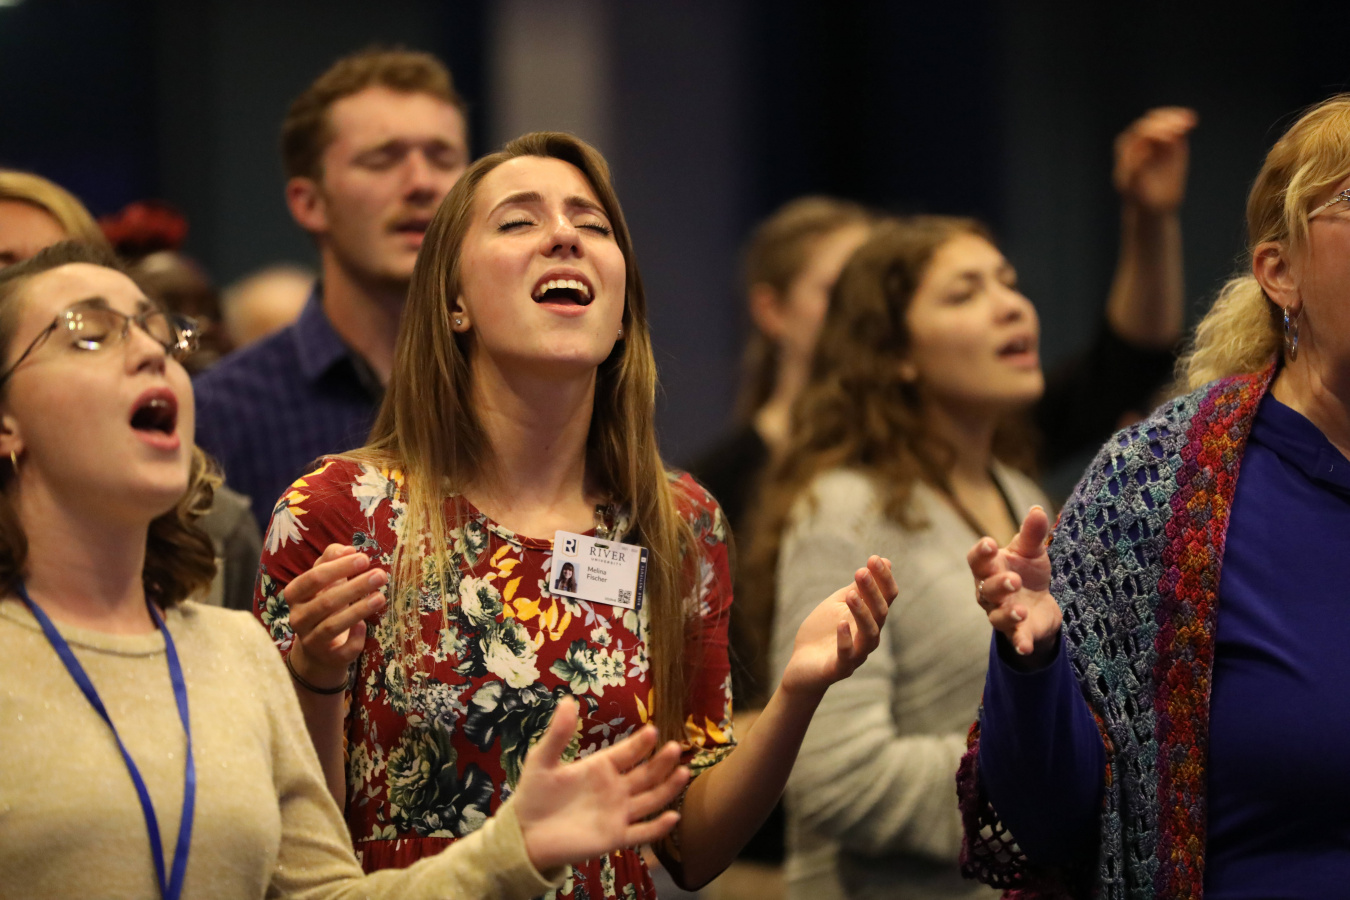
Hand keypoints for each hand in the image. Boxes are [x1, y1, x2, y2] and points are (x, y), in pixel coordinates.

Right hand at [284, 543, 387, 689]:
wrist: (319, 647)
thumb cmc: (324, 603)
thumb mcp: (323, 580)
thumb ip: (331, 560)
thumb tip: (347, 549)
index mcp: (295, 595)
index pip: (314, 578)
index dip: (339, 567)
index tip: (364, 558)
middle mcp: (298, 618)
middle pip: (326, 602)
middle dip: (355, 587)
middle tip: (380, 575)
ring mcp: (311, 640)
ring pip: (333, 626)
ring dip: (359, 610)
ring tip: (381, 596)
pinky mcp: (328, 658)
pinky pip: (344, 650)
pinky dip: (356, 637)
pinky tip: (365, 626)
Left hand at [516, 697, 688, 871]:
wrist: (525, 835)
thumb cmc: (534, 795)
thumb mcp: (542, 760)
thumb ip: (558, 733)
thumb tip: (568, 699)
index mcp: (601, 767)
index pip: (627, 752)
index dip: (640, 743)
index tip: (652, 730)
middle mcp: (615, 789)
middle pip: (646, 774)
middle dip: (661, 761)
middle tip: (674, 747)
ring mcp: (618, 813)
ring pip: (651, 799)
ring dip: (668, 788)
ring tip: (684, 772)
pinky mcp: (615, 837)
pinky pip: (642, 833)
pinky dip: (658, 827)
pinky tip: (673, 816)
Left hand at [779, 556, 897, 697]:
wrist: (802, 665)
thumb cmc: (823, 632)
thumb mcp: (838, 604)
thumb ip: (859, 587)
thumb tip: (884, 560)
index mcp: (871, 619)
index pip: (886, 597)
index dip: (883, 578)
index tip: (874, 558)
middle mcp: (869, 637)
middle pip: (880, 613)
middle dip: (872, 591)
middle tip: (860, 571)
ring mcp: (856, 654)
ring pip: (869, 634)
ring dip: (862, 613)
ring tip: (852, 595)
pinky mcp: (839, 668)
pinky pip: (847, 655)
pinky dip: (845, 639)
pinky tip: (841, 623)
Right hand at [967, 506, 1059, 665]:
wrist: (1040, 604)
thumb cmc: (1028, 572)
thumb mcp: (1032, 551)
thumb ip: (1032, 533)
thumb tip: (1038, 509)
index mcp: (990, 568)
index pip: (977, 560)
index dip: (980, 553)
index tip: (990, 543)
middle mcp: (990, 592)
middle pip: (986, 589)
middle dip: (998, 585)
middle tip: (1014, 579)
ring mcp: (1002, 613)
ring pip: (997, 615)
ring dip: (1007, 614)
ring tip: (1020, 610)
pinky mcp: (1018, 632)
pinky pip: (1015, 638)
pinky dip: (1019, 642)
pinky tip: (1025, 646)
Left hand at [1113, 106, 1196, 213]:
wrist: (1154, 208)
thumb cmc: (1142, 201)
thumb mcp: (1136, 190)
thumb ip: (1136, 171)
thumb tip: (1142, 153)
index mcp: (1127, 151)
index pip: (1139, 134)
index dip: (1154, 132)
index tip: (1170, 138)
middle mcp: (1138, 142)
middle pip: (1151, 122)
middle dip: (1166, 122)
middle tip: (1182, 128)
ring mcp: (1154, 140)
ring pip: (1163, 119)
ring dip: (1176, 117)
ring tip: (1190, 121)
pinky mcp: (1169, 141)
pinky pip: (1175, 125)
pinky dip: (1182, 120)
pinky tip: (1192, 121)